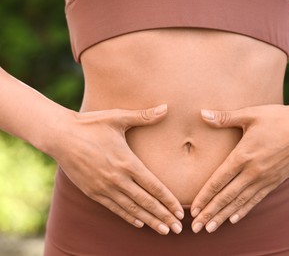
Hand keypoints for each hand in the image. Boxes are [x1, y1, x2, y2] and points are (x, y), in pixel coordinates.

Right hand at [49, 104, 183, 234]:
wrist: (59, 135)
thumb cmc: (90, 125)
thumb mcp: (118, 117)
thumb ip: (144, 116)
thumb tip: (166, 107)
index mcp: (127, 162)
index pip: (154, 186)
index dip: (168, 200)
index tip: (179, 211)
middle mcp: (117, 179)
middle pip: (146, 202)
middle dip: (163, 216)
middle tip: (178, 229)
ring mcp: (104, 187)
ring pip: (131, 209)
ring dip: (149, 221)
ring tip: (163, 230)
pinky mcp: (92, 192)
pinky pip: (114, 208)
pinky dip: (128, 217)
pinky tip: (139, 223)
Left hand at [191, 104, 288, 232]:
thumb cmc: (277, 118)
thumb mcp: (250, 114)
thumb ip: (225, 117)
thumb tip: (201, 114)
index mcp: (243, 155)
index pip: (218, 181)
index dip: (204, 196)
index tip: (193, 209)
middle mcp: (253, 171)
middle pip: (227, 196)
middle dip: (210, 212)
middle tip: (197, 227)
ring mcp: (265, 179)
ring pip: (240, 202)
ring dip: (224, 216)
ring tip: (211, 229)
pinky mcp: (274, 181)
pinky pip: (256, 199)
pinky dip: (244, 210)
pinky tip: (233, 219)